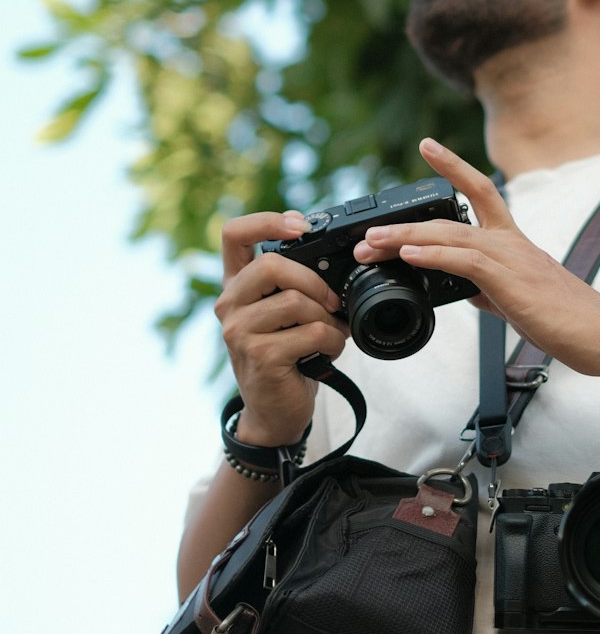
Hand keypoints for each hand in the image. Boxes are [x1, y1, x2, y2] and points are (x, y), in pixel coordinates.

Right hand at [216, 211, 348, 446]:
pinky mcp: (260, 356)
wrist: (275, 413)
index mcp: (236, 286)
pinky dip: (332, 341)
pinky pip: (311, 332)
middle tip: (333, 303)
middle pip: (272, 265)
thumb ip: (294, 284)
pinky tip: (329, 352)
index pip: (233, 234)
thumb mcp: (285, 314)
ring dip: (327, 318)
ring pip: (295, 301)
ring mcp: (239, 331)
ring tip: (331, 333)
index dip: (267, 221)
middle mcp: (229, 304)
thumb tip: (336, 257)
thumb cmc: (287, 357)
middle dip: (315, 282)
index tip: (300, 227)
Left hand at [352, 138, 599, 378]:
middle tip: (368, 232)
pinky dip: (434, 256)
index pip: (479, 191)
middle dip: (404, 224)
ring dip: (406, 238)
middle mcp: (511, 242)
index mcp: (512, 241)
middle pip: (450, 217)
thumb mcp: (518, 298)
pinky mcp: (513, 281)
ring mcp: (513, 258)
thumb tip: (463, 288)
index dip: (452, 166)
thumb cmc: (566, 318)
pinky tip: (410, 255)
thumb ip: (489, 287)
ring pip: (451, 235)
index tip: (427, 145)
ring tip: (373, 242)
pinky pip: (466, 261)